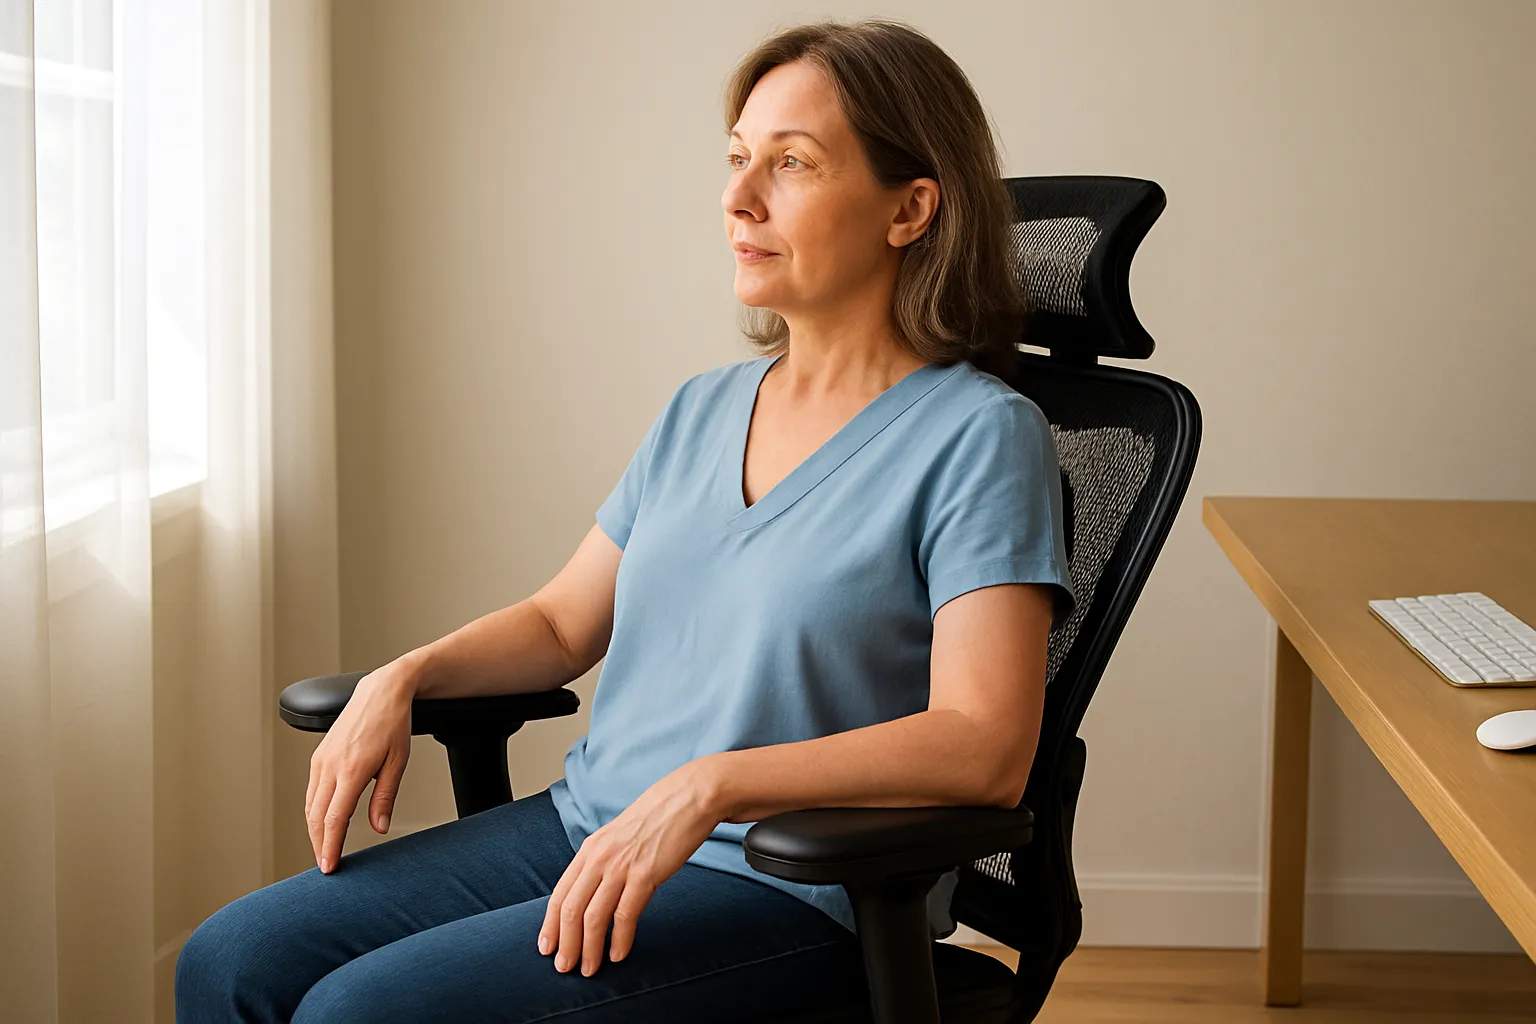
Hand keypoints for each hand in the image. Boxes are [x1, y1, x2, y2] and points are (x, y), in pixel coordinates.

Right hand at [304, 659, 417, 872]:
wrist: (381, 691)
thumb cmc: (393, 724)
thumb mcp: (398, 762)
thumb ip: (385, 797)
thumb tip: (379, 828)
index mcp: (352, 769)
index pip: (334, 819)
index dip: (330, 846)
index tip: (330, 866)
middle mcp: (331, 765)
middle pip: (316, 816)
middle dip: (319, 844)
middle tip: (326, 865)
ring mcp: (321, 760)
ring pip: (310, 805)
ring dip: (314, 830)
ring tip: (324, 849)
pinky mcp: (319, 756)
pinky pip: (312, 790)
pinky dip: (314, 811)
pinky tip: (322, 821)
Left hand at [538, 757, 724, 976]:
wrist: (690, 797)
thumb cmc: (658, 818)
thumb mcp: (620, 837)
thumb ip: (605, 861)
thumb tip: (595, 891)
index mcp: (590, 848)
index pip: (560, 893)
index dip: (550, 925)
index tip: (547, 948)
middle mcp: (600, 857)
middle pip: (571, 909)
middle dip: (565, 943)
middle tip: (564, 968)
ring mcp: (622, 866)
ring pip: (593, 916)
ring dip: (589, 948)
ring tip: (589, 969)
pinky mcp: (646, 874)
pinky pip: (625, 914)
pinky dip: (620, 939)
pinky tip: (618, 955)